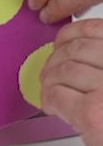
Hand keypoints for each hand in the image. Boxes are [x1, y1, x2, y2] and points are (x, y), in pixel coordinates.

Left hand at [41, 19, 102, 145]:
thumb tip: (75, 49)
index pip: (97, 30)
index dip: (72, 34)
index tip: (62, 42)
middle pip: (77, 50)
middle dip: (57, 59)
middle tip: (50, 72)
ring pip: (64, 71)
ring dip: (50, 80)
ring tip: (50, 90)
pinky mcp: (93, 115)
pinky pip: (58, 95)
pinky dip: (48, 99)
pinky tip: (52, 106)